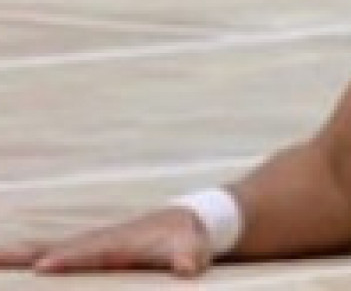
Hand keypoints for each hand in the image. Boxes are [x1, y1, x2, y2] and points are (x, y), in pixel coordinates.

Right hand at [0, 204, 213, 275]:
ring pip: (49, 250)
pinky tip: (12, 263)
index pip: (89, 252)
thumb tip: (188, 268)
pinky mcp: (90, 254)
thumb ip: (190, 255)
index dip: (68, 259)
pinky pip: (56, 255)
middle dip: (25, 253)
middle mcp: (100, 242)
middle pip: (56, 247)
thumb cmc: (189, 236)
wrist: (191, 222)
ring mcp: (92, 247)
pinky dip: (32, 257)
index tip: (41, 266)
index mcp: (120, 242)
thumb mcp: (193, 246)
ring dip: (19, 256)